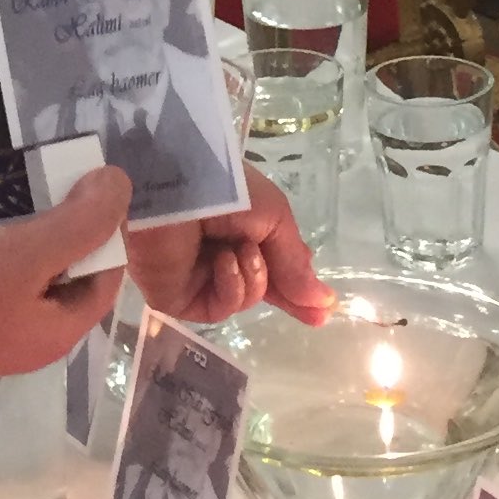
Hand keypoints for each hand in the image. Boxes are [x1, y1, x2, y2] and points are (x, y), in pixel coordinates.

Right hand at [0, 168, 129, 404]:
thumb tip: (120, 184)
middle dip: (67, 228)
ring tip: (20, 193)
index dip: (108, 231)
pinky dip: (0, 247)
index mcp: (61, 332)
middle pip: (70, 276)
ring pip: (32, 275)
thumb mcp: (28, 253)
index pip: (107, 277)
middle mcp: (35, 338)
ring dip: (31, 233)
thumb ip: (80, 221)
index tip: (91, 186)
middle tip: (54, 183)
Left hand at [121, 167, 326, 328]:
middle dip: (287, 295)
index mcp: (238, 229)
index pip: (272, 266)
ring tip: (242, 249)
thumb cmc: (222, 188)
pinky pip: (219, 307)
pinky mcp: (174, 296)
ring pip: (246, 298)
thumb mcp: (273, 216)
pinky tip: (224, 262)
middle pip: (260, 288)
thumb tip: (323, 301)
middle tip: (315, 313)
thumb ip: (294, 261)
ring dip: (255, 276)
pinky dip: (231, 286)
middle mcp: (217, 254)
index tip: (325, 308)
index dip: (298, 287)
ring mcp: (195, 277)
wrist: (173, 186)